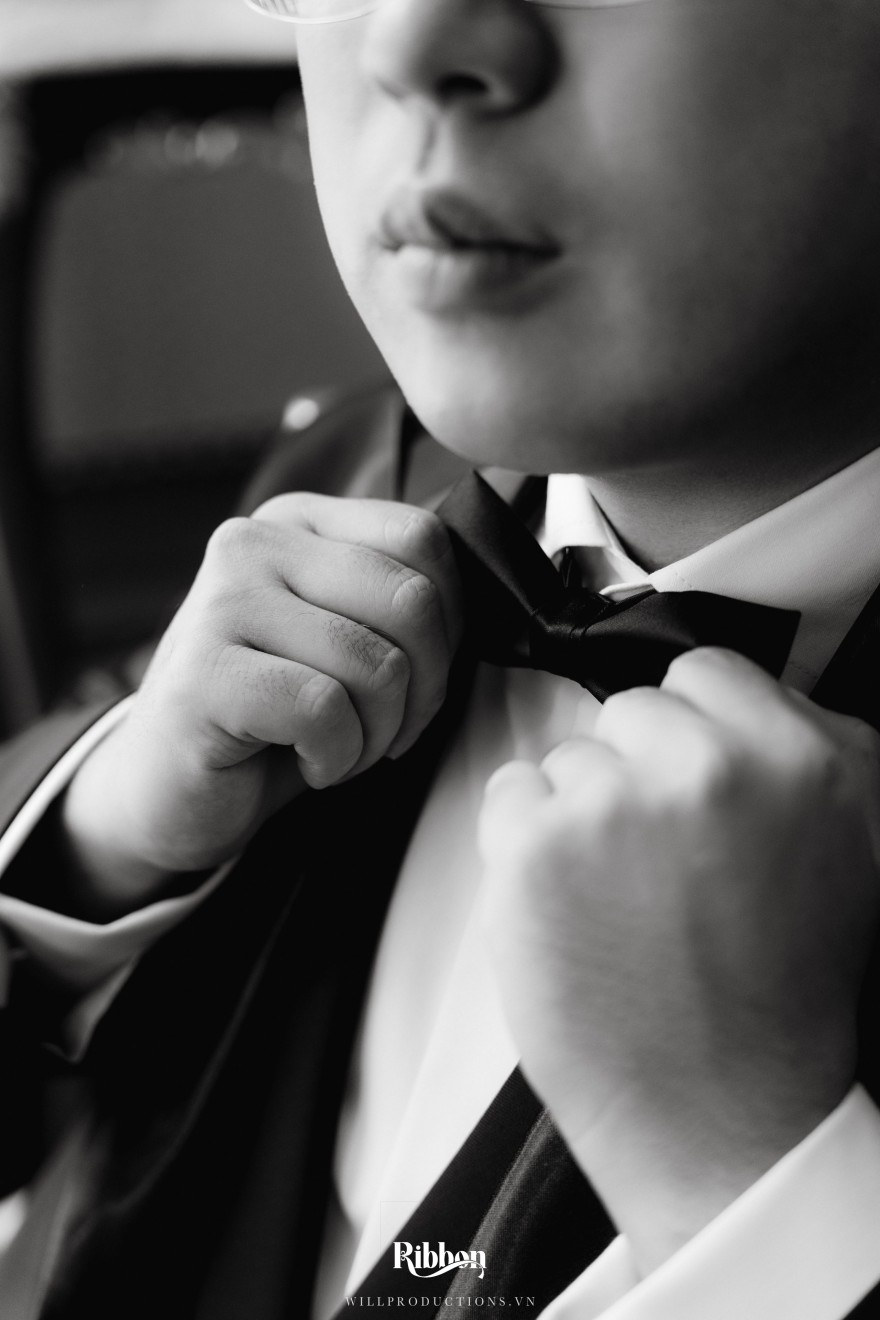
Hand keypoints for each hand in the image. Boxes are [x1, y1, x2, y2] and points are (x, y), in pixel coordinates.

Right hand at [62, 494, 460, 913]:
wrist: (169, 789)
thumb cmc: (274, 718)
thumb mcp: (344, 641)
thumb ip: (397, 605)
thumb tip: (492, 600)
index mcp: (299, 523)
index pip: (425, 540)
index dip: (449, 627)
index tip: (416, 680)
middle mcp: (253, 542)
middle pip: (413, 601)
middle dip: (424, 690)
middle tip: (385, 731)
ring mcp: (222, 602)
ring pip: (376, 663)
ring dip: (378, 734)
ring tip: (338, 748)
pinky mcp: (204, 673)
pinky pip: (325, 710)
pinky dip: (336, 757)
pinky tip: (305, 762)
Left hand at [479, 649, 879, 1271]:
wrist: (722, 1120)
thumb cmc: (777, 1001)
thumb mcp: (851, 851)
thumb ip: (806, 750)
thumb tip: (748, 696)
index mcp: (797, 761)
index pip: (702, 672)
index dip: (688, 730)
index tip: (681, 779)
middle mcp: (706, 769)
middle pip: (629, 712)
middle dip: (634, 774)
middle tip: (657, 861)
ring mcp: (612, 803)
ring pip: (567, 759)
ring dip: (579, 815)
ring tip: (620, 899)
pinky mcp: (532, 846)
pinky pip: (509, 797)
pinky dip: (524, 846)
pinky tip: (571, 907)